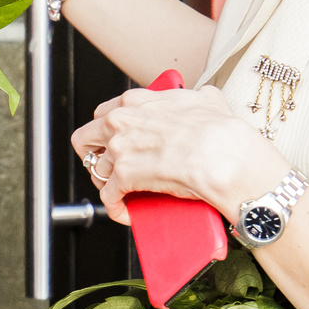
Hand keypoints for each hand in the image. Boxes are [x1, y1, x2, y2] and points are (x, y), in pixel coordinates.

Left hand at [69, 85, 286, 224]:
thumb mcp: (206, 99)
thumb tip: (202, 97)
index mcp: (135, 102)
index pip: (104, 113)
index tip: (114, 141)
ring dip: (107, 184)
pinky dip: (115, 208)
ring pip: (97, 171)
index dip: (108, 131)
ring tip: (122, 192)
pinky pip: (108, 197)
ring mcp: (119, 149)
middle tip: (109, 168)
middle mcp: (120, 122)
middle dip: (94, 155)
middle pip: (86, 139)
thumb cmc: (218, 130)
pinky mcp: (123, 177)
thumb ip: (195, 96)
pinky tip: (125, 212)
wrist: (223, 155)